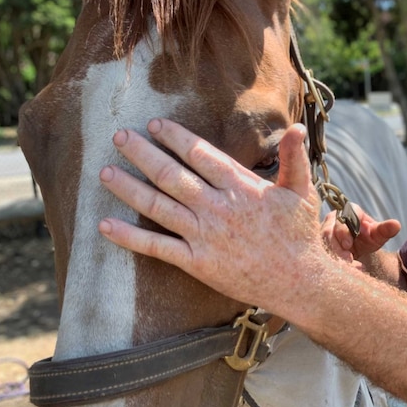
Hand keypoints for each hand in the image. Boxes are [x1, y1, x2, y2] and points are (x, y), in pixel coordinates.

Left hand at [97, 118, 321, 308]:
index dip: (175, 137)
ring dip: (128, 188)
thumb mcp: (302, 191)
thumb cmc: (300, 235)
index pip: (200, 154)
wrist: (299, 281)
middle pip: (171, 174)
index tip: (154, 124)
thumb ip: (294, 158)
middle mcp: (217, 208)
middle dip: (142, 153)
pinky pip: (157, 247)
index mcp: (240, 187)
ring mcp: (204, 236)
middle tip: (118, 137)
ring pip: (158, 206)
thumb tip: (295, 126)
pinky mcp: (197, 262)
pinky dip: (129, 236)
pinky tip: (105, 225)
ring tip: (104, 172)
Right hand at [320, 203, 400, 262]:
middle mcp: (333, 219)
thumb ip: (385, 230)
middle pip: (330, 230)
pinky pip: (320, 252)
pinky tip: (340, 270)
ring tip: (347, 266)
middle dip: (338, 246)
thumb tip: (397, 225)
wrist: (357, 250)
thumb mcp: (377, 235)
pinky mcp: (318, 243)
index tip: (349, 245)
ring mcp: (323, 230)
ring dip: (335, 255)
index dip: (345, 230)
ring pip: (324, 243)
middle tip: (348, 260)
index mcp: (349, 211)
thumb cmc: (367, 238)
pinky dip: (331, 261)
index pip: (345, 215)